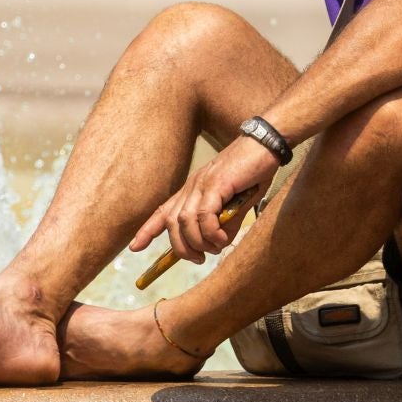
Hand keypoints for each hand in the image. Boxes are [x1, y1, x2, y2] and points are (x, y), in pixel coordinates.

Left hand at [129, 135, 279, 264]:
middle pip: (172, 222)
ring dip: (198, 241)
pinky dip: (211, 231)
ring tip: (215, 248)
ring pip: (185, 221)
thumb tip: (218, 243)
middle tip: (198, 258)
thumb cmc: (253, 172)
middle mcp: (193, 186)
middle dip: (180, 247)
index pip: (164, 211)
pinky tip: (222, 237)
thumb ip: (226, 223)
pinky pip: (205, 215)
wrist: (266, 144)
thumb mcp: (237, 204)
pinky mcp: (216, 183)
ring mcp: (203, 183)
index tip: (135, 247)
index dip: (148, 230)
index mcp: (193, 190)